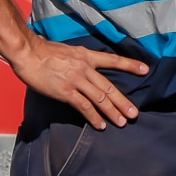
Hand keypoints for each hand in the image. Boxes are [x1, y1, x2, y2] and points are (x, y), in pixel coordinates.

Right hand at [9, 36, 146, 130]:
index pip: (113, 60)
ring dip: (112, 112)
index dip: (130, 65)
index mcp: (87, 56)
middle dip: (123, 101)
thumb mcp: (69, 50)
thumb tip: (89, 68)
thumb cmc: (45, 51)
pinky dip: (93, 116)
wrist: (29, 53)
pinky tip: (101, 124)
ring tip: (122, 122)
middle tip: (134, 113)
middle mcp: (85, 68)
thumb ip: (81, 60)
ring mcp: (76, 80)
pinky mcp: (65, 91)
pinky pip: (83, 106)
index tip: (146, 69)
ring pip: (100, 98)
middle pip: (109, 87)